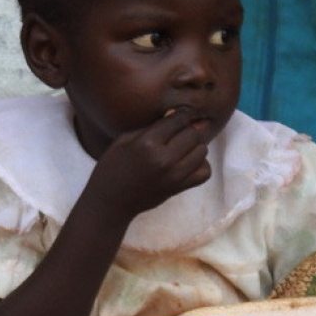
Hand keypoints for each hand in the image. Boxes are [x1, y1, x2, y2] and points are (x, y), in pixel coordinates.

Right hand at [83, 110, 211, 221]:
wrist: (110, 202)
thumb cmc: (112, 166)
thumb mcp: (124, 140)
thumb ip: (150, 127)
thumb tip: (175, 114)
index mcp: (147, 143)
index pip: (178, 119)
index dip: (180, 114)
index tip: (177, 116)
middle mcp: (163, 159)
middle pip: (193, 134)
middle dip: (188, 129)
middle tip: (179, 133)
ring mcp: (173, 176)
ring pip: (202, 150)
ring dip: (196, 146)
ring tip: (183, 147)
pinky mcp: (178, 188)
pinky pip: (205, 172)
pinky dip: (201, 165)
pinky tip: (189, 163)